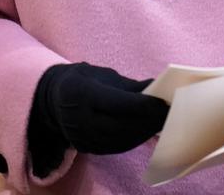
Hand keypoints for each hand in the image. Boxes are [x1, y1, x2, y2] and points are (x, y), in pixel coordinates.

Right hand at [29, 61, 168, 156]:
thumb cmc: (84, 81)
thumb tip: (158, 87)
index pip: (116, 103)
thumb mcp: (103, 75)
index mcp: (82, 93)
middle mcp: (79, 119)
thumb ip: (130, 85)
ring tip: (163, 122)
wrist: (54, 100)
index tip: (164, 102)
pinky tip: (148, 131)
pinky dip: (134, 140)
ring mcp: (81, 137)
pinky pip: (115, 147)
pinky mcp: (86, 148)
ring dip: (144, 132)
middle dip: (148, 121)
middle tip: (170, 113)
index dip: (142, 105)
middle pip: (120, 125)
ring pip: (119, 140)